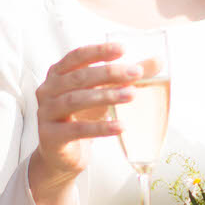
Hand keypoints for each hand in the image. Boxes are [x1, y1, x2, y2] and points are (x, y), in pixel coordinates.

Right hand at [26, 43, 136, 204]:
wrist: (63, 155)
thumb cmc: (82, 117)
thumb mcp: (102, 93)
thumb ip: (126, 76)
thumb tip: (157, 61)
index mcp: (57, 74)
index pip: (77, 56)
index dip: (98, 51)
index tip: (123, 49)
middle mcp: (47, 90)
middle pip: (79, 77)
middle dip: (108, 73)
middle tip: (136, 73)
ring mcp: (46, 113)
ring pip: (75, 100)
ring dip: (106, 96)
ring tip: (131, 95)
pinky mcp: (51, 136)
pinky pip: (77, 129)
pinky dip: (100, 127)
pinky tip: (121, 127)